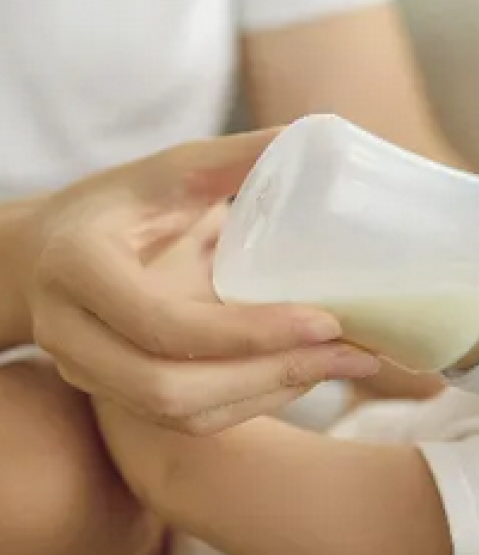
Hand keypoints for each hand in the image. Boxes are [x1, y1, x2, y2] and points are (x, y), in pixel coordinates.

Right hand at [17, 129, 381, 433]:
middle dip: (272, 374)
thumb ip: (233, 159)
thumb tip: (315, 133)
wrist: (48, 253)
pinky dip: (255, 401)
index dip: (248, 333)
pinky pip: (189, 421)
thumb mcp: (166, 172)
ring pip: (184, 415)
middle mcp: (71, 333)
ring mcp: (88, 373)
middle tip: (354, 354)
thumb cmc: (117, 205)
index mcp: (79, 268)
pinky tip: (308, 372)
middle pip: (171, 388)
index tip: (326, 320)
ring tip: (347, 365)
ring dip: (273, 394)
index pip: (164, 324)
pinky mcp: (116, 396)